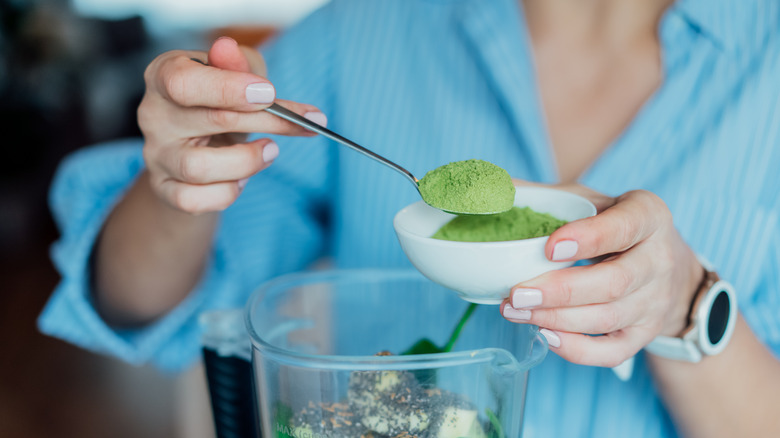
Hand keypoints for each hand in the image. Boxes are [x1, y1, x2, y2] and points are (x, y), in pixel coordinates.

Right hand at [138, 37, 326, 213]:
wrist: (201, 143)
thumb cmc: (220, 99)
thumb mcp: (236, 72)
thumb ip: (238, 64)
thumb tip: (228, 49)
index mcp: (164, 75)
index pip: (183, 82)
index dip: (228, 89)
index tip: (269, 93)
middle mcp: (153, 115)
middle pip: (210, 121)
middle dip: (268, 121)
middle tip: (303, 123)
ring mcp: (156, 155)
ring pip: (198, 168)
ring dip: (247, 162)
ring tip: (270, 151)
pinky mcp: (164, 188)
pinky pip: (193, 200)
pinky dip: (226, 193)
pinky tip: (241, 179)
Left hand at [501, 185, 703, 366]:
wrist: (664, 264)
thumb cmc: (612, 225)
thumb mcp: (588, 199)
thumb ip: (544, 195)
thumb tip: (491, 188)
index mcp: (648, 216)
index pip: (624, 228)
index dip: (588, 239)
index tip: (549, 247)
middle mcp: (660, 260)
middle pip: (614, 283)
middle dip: (560, 292)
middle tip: (517, 294)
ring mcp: (656, 302)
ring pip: (608, 318)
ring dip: (556, 319)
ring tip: (515, 311)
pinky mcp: (645, 334)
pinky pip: (613, 352)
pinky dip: (577, 350)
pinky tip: (545, 335)